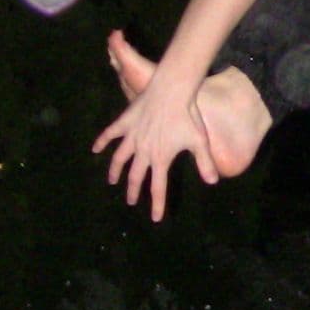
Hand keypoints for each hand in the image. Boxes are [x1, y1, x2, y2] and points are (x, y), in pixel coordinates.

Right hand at [90, 76, 218, 223]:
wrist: (172, 90)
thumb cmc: (188, 115)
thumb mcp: (199, 141)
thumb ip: (204, 162)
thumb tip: (213, 182)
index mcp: (160, 158)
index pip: (158, 187)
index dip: (157, 204)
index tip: (156, 219)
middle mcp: (143, 151)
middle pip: (135, 177)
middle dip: (133, 192)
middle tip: (131, 202)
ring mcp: (132, 136)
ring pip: (119, 158)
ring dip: (115, 171)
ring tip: (112, 181)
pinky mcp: (125, 122)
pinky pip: (110, 134)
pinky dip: (102, 141)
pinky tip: (95, 148)